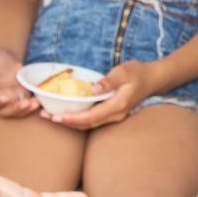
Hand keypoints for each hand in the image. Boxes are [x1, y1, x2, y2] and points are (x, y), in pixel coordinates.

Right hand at [0, 48, 37, 116]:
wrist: (5, 59)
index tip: (4, 97)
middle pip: (3, 111)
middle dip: (13, 109)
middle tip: (22, 103)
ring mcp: (10, 101)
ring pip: (16, 112)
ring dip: (24, 110)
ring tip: (33, 103)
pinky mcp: (21, 98)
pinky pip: (26, 107)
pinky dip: (31, 106)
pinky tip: (38, 101)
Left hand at [41, 61, 157, 129]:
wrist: (154, 79)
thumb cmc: (138, 73)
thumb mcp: (124, 72)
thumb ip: (108, 81)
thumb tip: (92, 89)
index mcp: (117, 106)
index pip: (90, 117)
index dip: (71, 118)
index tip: (55, 116)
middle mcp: (115, 115)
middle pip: (85, 124)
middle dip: (64, 122)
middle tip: (44, 116)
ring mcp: (114, 116)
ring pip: (87, 124)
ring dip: (69, 121)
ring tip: (50, 115)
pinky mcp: (111, 113)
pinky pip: (91, 120)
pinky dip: (77, 118)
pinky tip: (67, 112)